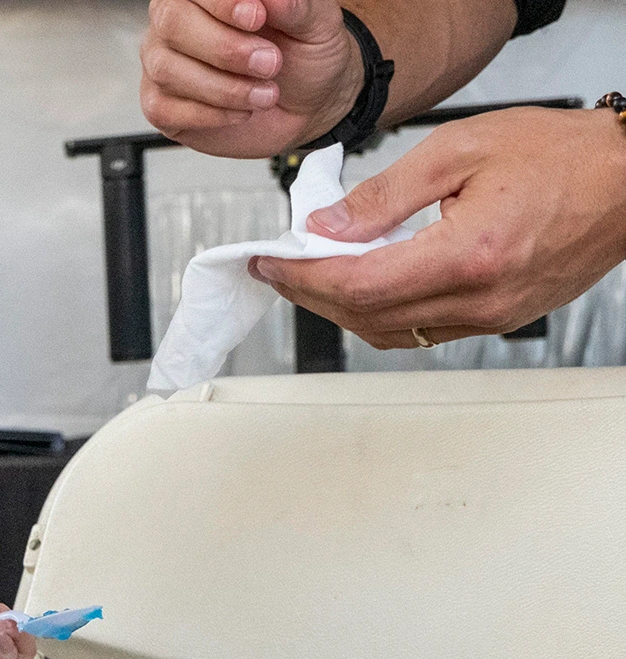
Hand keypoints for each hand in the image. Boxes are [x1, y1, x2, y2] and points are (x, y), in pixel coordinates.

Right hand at [141, 0, 359, 157]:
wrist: (306, 105)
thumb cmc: (304, 55)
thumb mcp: (317, 24)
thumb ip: (295, 6)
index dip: (222, 4)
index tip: (257, 17)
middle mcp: (177, 21)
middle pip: (172, 23)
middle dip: (223, 47)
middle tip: (269, 63)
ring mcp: (163, 63)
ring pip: (167, 69)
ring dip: (222, 87)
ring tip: (265, 94)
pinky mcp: (160, 106)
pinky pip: (165, 109)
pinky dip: (210, 114)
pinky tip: (241, 111)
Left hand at [249, 107, 625, 347]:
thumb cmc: (565, 154)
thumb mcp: (461, 149)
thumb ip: (385, 194)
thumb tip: (327, 226)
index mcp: (469, 255)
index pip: (358, 283)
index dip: (303, 277)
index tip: (270, 262)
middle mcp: (481, 298)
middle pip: (366, 316)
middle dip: (312, 293)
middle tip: (281, 267)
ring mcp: (493, 316)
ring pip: (391, 332)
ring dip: (343, 307)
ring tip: (314, 273)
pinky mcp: (500, 319)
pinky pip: (423, 330)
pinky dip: (383, 311)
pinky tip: (366, 282)